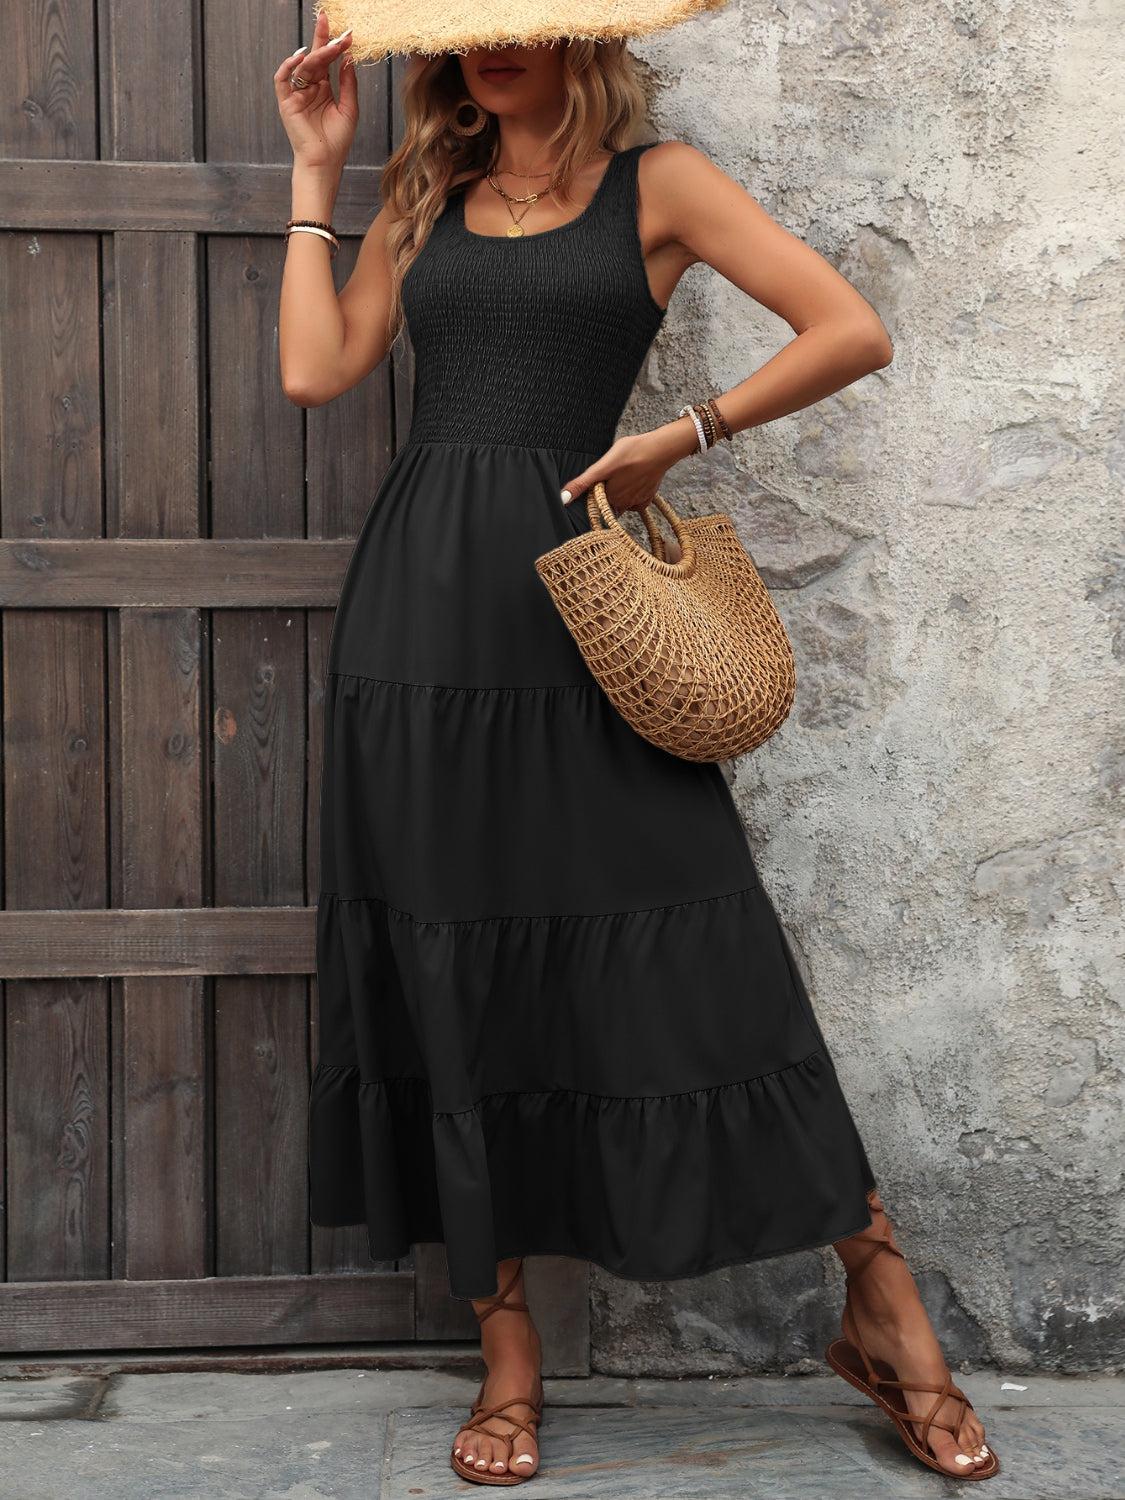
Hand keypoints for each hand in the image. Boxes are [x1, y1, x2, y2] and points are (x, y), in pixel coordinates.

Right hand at [274, 12, 357, 174]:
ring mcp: (297, 94)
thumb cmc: (337, 141)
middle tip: (328, 23)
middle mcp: (309, 88)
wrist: (325, 162)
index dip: (334, 46)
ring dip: (315, 54)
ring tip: (330, 47)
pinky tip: (300, 57)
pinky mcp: (286, 102)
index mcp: (323, 89)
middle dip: (321, 40)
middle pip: (314, 58)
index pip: (327, 61)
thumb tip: (348, 58)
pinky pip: (282, 79)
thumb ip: (348, 83)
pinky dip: (288, 67)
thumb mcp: (349, 108)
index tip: (346, 34)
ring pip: (302, 67)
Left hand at [559, 422, 695, 514]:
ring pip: (620, 502)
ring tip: (622, 474)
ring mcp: (636, 503)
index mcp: (609, 498)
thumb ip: (582, 483)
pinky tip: (633, 480)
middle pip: (607, 503)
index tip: (598, 480)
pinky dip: (632, 493)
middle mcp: (622, 505)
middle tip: (611, 473)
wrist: (661, 449)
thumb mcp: (602, 466)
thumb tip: (563, 499)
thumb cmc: (632, 453)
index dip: (592, 491)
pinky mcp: (647, 498)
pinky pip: (634, 502)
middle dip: (605, 492)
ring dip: (618, 493)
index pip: (593, 502)